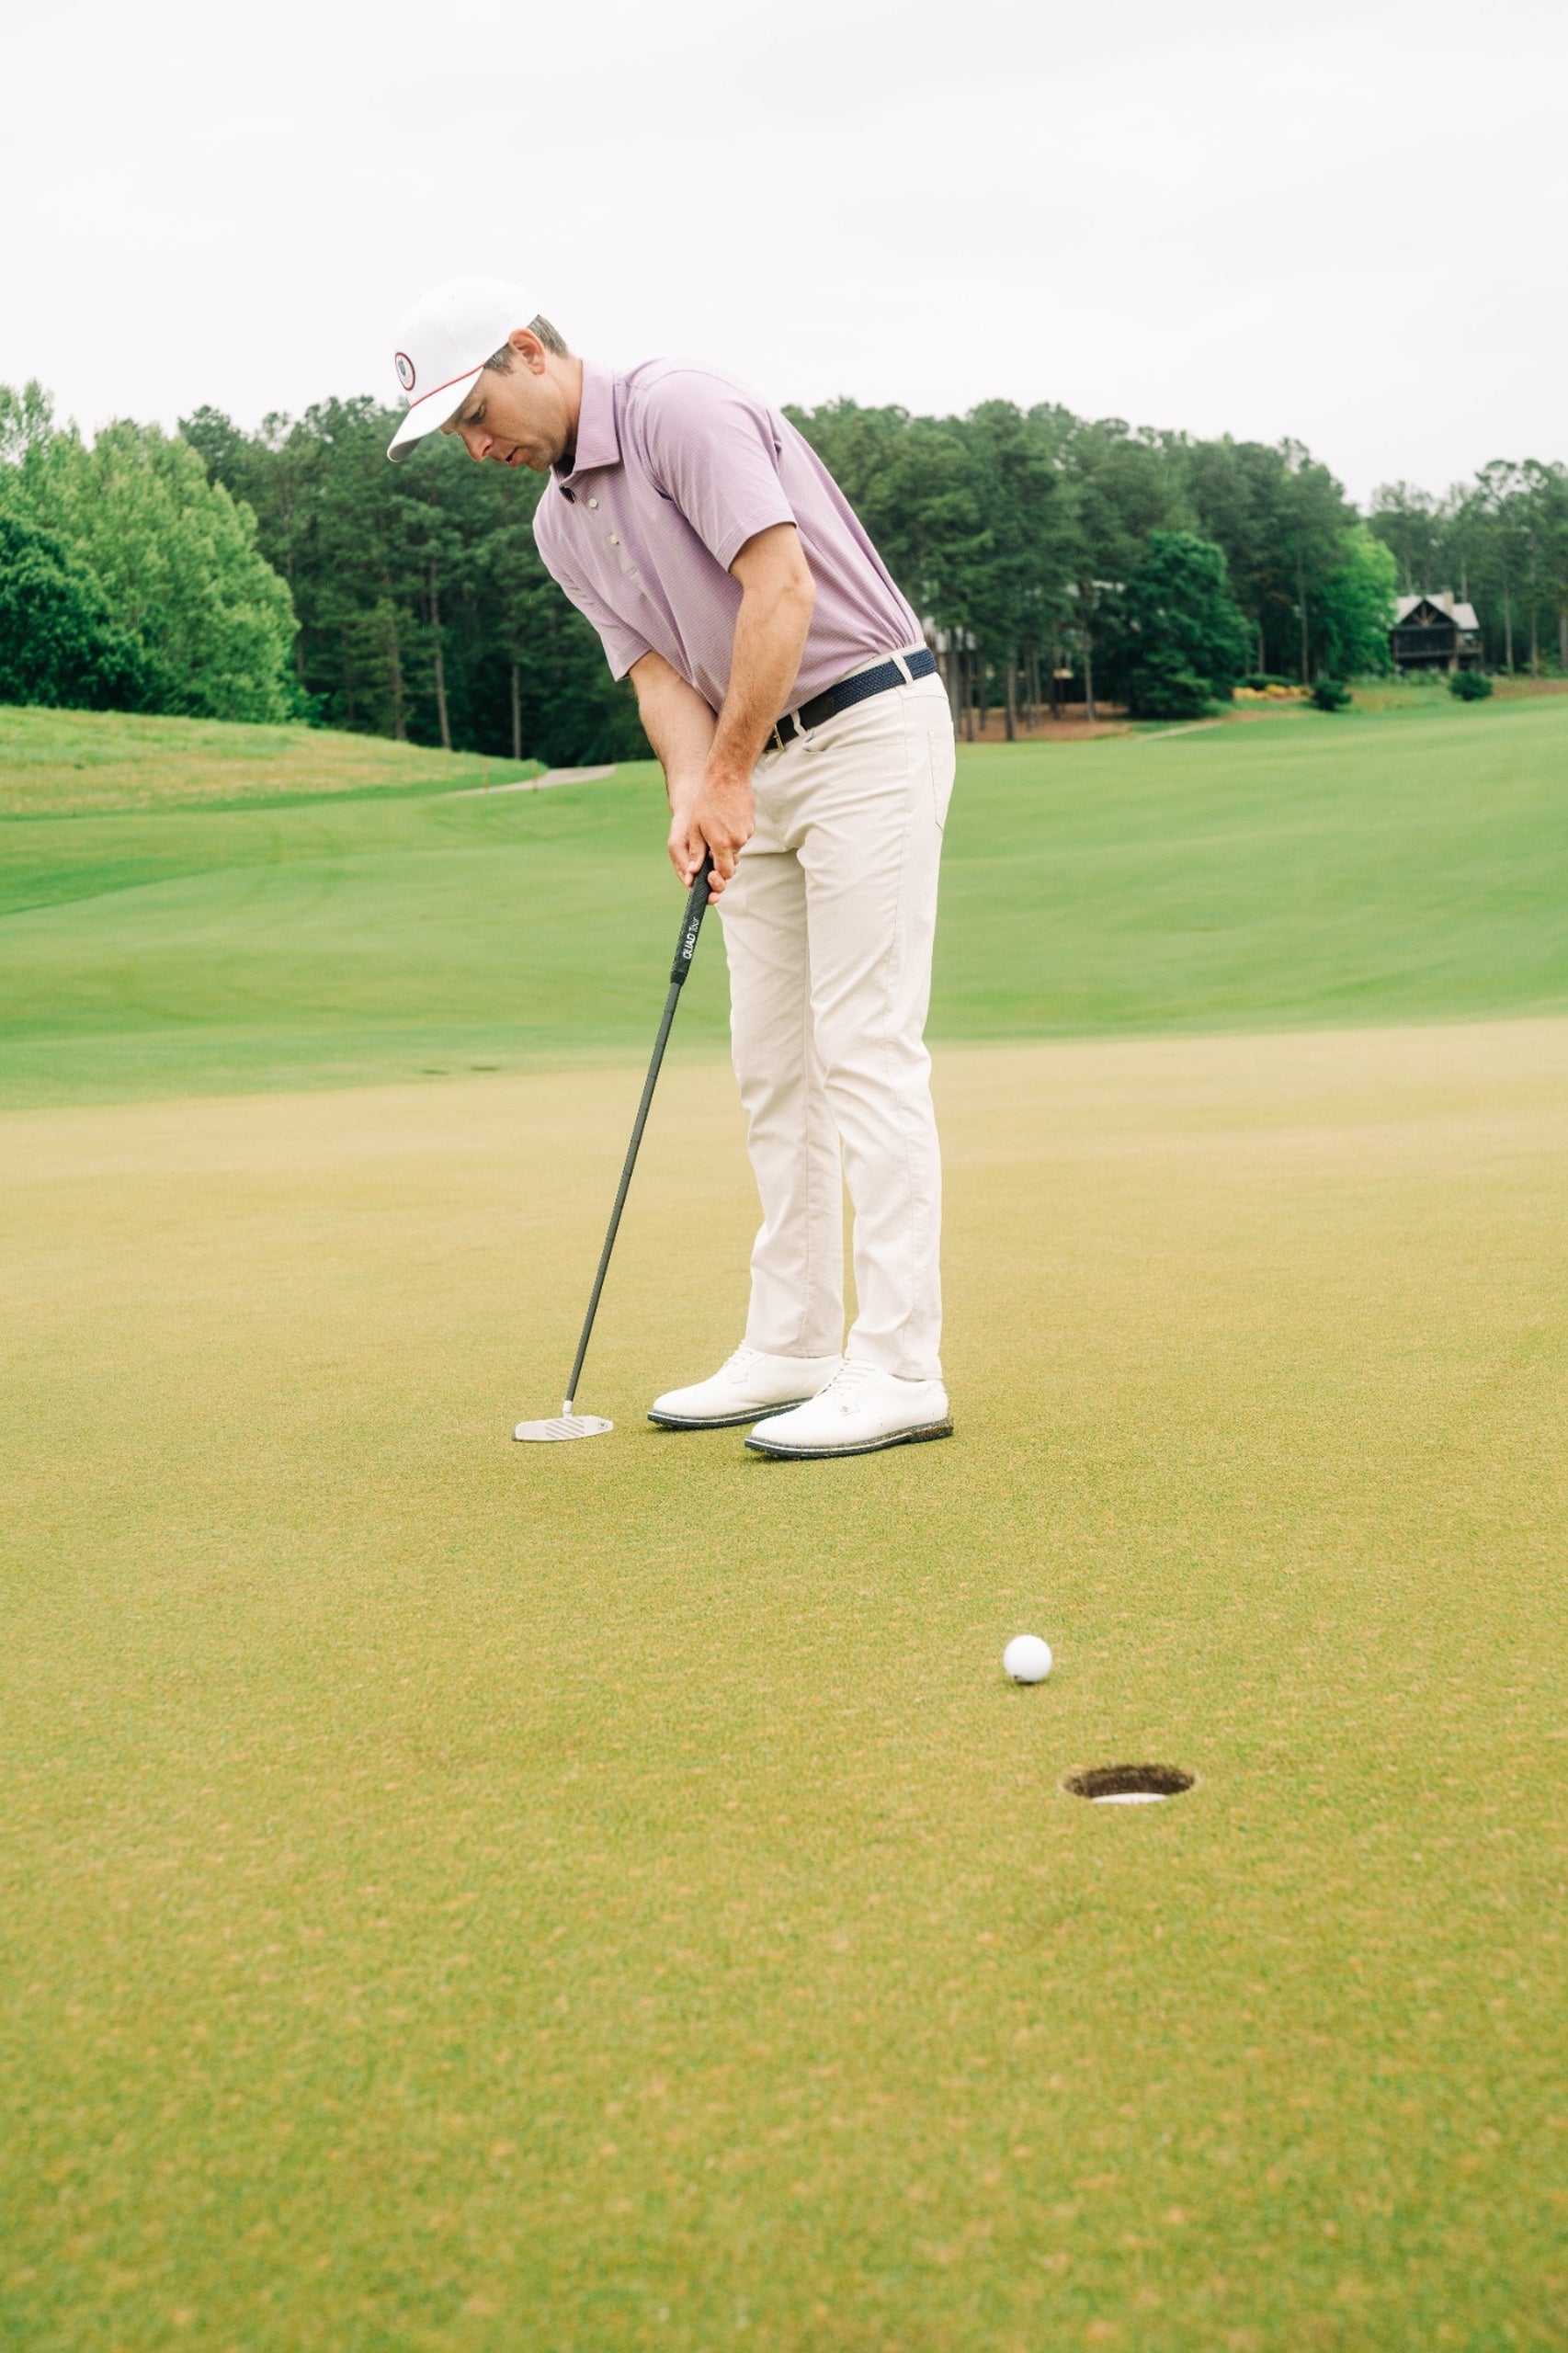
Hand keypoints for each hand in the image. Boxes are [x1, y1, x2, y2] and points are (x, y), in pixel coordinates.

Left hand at [670, 763, 754, 898]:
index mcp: (722, 844)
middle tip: (709, 844)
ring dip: (726, 843)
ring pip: (736, 848)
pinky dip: (732, 833)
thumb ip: (697, 852)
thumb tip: (693, 873)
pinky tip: (724, 818)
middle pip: (731, 862)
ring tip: (715, 825)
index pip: (724, 873)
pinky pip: (741, 836)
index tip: (710, 872)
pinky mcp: (751, 824)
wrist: (727, 776)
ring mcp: (747, 832)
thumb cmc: (706, 801)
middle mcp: (738, 841)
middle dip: (721, 859)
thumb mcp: (696, 828)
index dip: (717, 875)